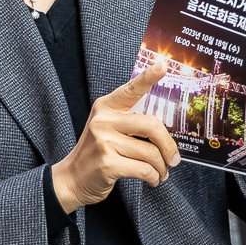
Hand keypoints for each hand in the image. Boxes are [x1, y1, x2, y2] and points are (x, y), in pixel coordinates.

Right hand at [50, 63, 179, 209]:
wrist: (71, 179)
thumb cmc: (97, 152)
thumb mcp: (107, 128)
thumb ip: (130, 122)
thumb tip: (166, 130)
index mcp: (106, 107)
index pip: (132, 88)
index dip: (149, 77)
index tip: (164, 65)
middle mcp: (104, 121)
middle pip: (152, 125)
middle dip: (168, 145)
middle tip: (174, 158)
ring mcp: (104, 142)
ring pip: (150, 152)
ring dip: (161, 166)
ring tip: (161, 172)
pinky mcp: (107, 164)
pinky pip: (143, 169)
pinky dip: (153, 177)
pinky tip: (152, 179)